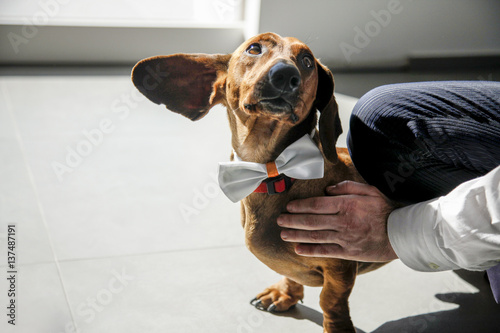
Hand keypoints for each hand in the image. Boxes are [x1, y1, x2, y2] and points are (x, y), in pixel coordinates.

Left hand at [277, 181, 398, 261]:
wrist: (402, 233)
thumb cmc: (385, 210)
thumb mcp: (369, 190)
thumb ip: (348, 187)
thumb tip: (328, 189)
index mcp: (347, 205)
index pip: (317, 205)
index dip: (300, 206)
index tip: (289, 206)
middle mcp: (343, 221)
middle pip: (311, 221)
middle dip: (292, 221)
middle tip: (279, 220)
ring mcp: (345, 238)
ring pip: (315, 236)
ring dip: (296, 235)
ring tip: (283, 234)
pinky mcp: (349, 252)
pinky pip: (326, 251)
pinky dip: (310, 251)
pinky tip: (298, 249)